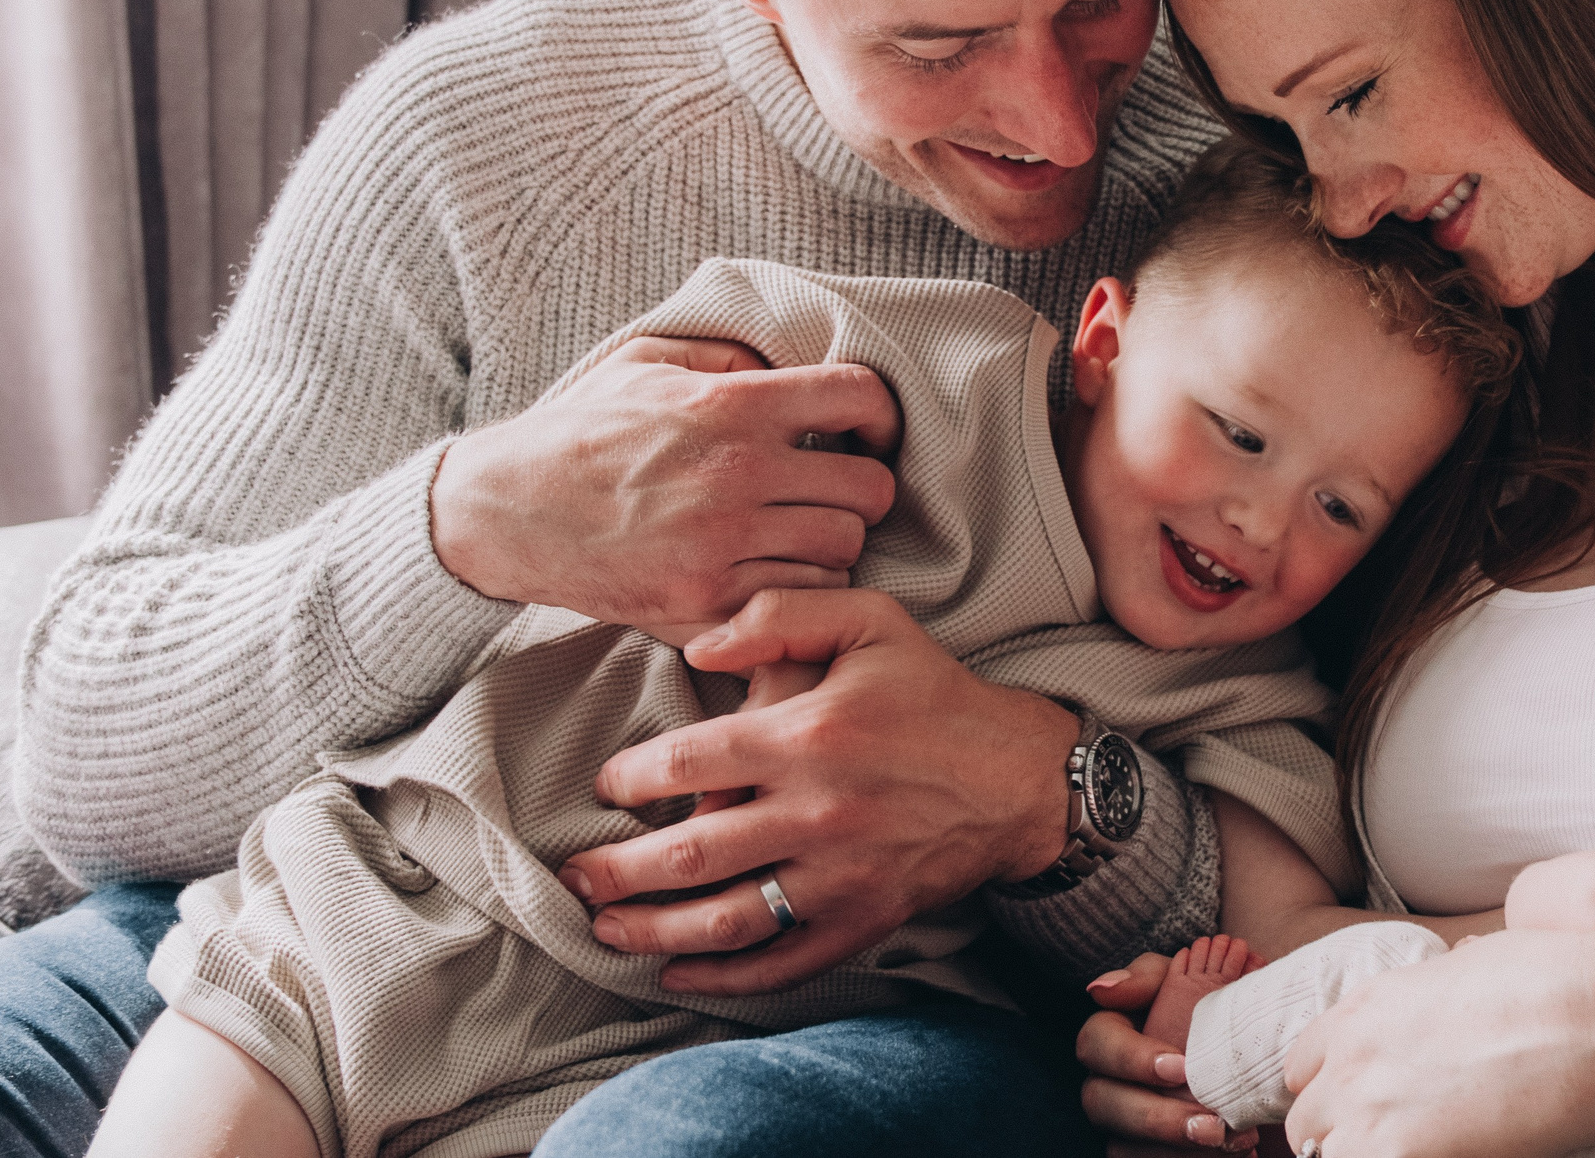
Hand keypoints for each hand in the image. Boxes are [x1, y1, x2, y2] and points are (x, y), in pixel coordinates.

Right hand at [429, 336, 897, 624]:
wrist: (503, 513)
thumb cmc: (578, 431)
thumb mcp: (646, 362)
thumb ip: (729, 356)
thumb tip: (792, 367)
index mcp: (731, 407)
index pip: (860, 397)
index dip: (880, 414)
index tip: (869, 429)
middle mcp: (737, 475)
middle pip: (869, 489)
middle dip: (862, 488)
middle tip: (835, 490)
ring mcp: (724, 546)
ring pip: (843, 551)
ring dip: (832, 542)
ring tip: (800, 532)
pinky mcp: (704, 603)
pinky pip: (798, 600)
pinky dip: (797, 589)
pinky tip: (772, 570)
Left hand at [556, 588, 1078, 994]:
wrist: (1020, 777)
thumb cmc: (937, 694)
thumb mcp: (871, 621)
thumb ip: (782, 615)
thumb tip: (702, 647)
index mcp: (808, 736)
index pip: (686, 764)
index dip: (630, 778)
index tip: (608, 784)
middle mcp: (816, 812)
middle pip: (687, 857)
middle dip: (616, 872)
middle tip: (574, 875)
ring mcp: (839, 875)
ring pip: (724, 920)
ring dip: (652, 932)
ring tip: (606, 930)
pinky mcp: (863, 920)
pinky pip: (782, 963)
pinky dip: (724, 979)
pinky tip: (680, 973)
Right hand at [1078, 954, 1256, 1154]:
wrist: (1244, 1046)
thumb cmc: (1206, 1006)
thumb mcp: (1182, 980)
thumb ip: (1146, 978)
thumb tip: (1101, 989)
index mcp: (1108, 1035)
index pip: (1096, 1043)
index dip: (1131, 1058)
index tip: (1181, 1068)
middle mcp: (1106, 1083)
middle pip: (1103, 1104)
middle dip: (1157, 1119)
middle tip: (1212, 1125)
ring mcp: (1122, 1126)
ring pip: (1123, 1149)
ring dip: (1178, 1152)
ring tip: (1233, 1144)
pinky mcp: (1146, 1152)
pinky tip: (1236, 1156)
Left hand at [1282, 931, 1594, 1157]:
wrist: (1584, 1025)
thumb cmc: (1548, 985)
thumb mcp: (1472, 965)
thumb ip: (1437, 988)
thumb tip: (1456, 973)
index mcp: (1364, 1010)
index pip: (1301, 1066)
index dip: (1330, 1087)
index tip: (1359, 1102)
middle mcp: (1353, 1062)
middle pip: (1305, 1123)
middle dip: (1338, 1133)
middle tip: (1387, 1138)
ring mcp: (1368, 1116)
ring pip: (1326, 1156)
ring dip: (1359, 1155)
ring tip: (1413, 1149)